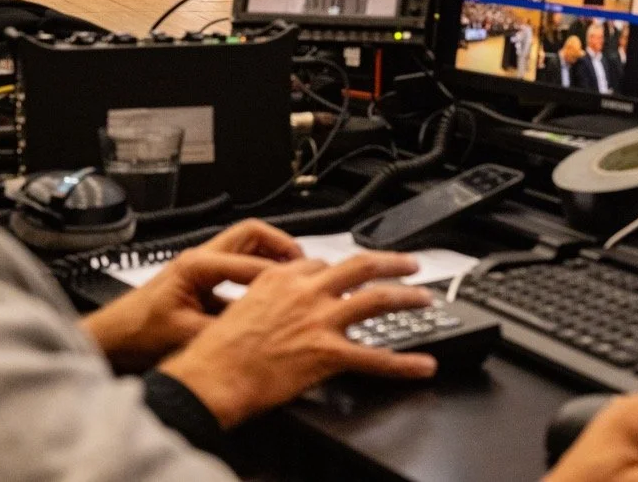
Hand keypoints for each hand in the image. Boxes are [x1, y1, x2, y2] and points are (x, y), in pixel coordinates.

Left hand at [81, 219, 301, 372]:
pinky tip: (270, 291)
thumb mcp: (185, 334)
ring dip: (271, 255)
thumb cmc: (138, 331)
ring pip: (245, 246)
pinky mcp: (201, 280)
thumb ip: (223, 331)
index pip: (248, 261)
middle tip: (303, 261)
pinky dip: (258, 272)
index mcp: (196, 265)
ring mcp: (201, 266)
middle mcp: (199, 258)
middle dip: (280, 244)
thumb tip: (257, 333)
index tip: (298, 284)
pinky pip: (238, 267)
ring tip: (294, 271)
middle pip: (250, 234)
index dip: (277, 274)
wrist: (115, 337)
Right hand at [158, 253, 437, 427]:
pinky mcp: (327, 353)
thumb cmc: (217, 350)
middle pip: (359, 266)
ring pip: (376, 300)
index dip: (338, 270)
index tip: (350, 274)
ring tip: (426, 299)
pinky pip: (374, 357)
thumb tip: (279, 308)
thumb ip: (267, 299)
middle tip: (409, 264)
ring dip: (406, 297)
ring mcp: (319, 320)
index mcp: (280, 277)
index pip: (320, 264)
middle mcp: (304, 291)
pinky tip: (423, 365)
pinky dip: (403, 363)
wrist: (212, 375)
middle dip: (390, 262)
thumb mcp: (239, 308)